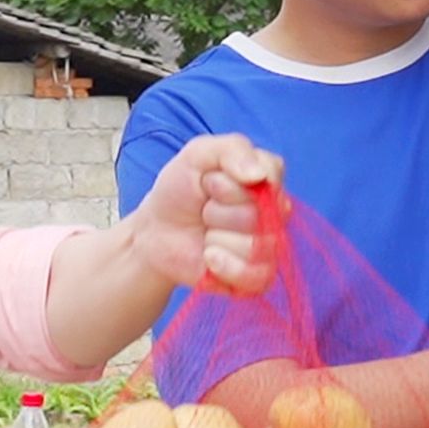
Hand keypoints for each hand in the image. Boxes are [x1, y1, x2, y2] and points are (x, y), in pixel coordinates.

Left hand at [126, 134, 283, 293]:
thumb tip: (260, 175)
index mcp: (266, 181)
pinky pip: (256, 276)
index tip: (207, 183)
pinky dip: (225, 267)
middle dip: (217, 212)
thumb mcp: (198, 154)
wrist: (155, 231)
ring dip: (216, 239)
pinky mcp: (256, 277)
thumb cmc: (180, 191)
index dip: (229, 184)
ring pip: (255, 246)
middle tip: (203, 210)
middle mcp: (273, 215)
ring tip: (205, 234)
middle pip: (258, 216)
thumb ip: (232, 150)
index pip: (269, 179)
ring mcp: (268, 247)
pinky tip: (209, 258)